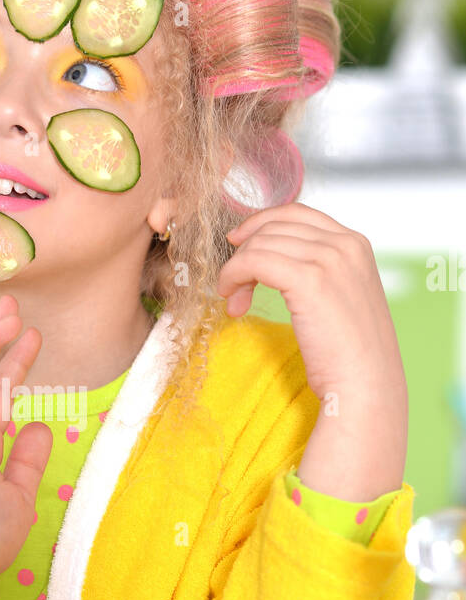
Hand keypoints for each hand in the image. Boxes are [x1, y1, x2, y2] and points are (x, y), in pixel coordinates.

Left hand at [218, 202, 404, 400]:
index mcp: (356, 244)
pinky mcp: (310, 280)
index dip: (259, 225)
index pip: (296, 213)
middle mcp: (345, 244)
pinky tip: (233, 300)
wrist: (365, 386)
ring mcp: (329, 259)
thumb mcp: (340, 298)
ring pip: (260, 243)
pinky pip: (253, 261)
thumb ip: (318, 271)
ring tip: (235, 301)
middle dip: (244, 253)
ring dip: (236, 270)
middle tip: (233, 288)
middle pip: (274, 227)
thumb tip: (273, 258)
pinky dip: (233, 276)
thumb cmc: (350, 355)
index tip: (238, 245)